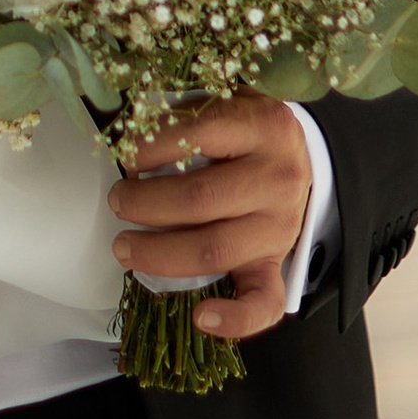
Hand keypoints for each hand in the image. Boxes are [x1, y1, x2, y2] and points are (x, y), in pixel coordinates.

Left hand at [110, 93, 311, 344]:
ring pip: (214, 249)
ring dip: (159, 253)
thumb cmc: (245, 127)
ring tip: (124, 246)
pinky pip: (264, 302)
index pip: (199, 135)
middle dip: (145, 204)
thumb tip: (125, 135)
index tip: (126, 154)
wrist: (299, 153)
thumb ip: (182, 113)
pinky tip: (200, 319)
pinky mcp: (277, 264)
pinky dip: (234, 319)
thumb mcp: (223, 98)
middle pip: (199, 200)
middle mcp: (277, 178)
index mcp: (264, 126)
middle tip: (118, 200)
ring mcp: (280, 227)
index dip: (152, 147)